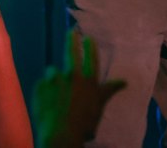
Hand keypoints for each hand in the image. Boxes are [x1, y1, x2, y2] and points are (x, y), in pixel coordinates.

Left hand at [34, 31, 124, 147]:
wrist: (61, 134)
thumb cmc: (84, 124)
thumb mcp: (100, 107)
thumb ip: (109, 90)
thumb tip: (124, 81)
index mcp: (89, 82)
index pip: (91, 59)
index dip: (90, 47)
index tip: (88, 37)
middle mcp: (73, 76)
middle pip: (72, 53)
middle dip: (72, 40)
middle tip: (71, 32)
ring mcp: (56, 80)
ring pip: (53, 71)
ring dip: (53, 78)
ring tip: (53, 92)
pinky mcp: (41, 85)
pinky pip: (42, 85)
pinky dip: (43, 91)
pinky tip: (45, 102)